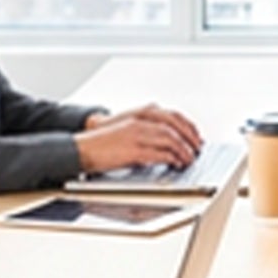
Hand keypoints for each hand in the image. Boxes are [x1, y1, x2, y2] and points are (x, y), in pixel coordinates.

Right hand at [76, 102, 202, 173]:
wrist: (80, 148)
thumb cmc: (102, 142)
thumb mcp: (127, 130)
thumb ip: (147, 132)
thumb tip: (167, 144)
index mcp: (139, 115)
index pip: (173, 116)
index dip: (188, 126)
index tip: (196, 136)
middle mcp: (140, 122)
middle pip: (175, 126)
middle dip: (190, 138)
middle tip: (197, 149)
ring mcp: (137, 135)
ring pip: (171, 139)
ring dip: (183, 150)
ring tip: (189, 159)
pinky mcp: (132, 150)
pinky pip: (159, 153)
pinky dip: (171, 158)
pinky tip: (175, 163)